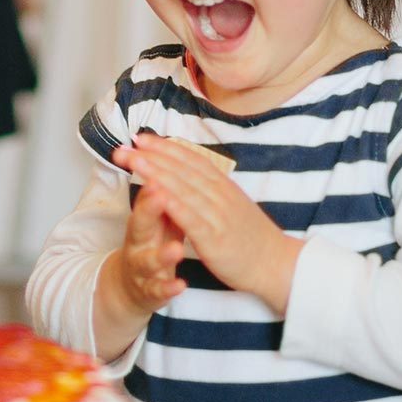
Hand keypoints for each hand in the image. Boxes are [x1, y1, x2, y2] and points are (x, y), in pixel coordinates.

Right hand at [115, 166, 186, 313]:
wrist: (131, 287)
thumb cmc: (151, 245)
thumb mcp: (154, 218)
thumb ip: (158, 194)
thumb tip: (162, 158)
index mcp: (142, 221)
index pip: (145, 198)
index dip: (150, 180)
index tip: (154, 163)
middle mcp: (137, 242)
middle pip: (139, 224)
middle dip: (147, 209)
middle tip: (158, 193)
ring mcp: (142, 267)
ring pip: (148, 260)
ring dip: (161, 253)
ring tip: (176, 248)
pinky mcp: (150, 290)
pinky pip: (158, 289)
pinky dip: (168, 288)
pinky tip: (180, 284)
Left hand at [116, 135, 301, 313]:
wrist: (278, 264)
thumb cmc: (249, 235)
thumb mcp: (231, 202)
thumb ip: (209, 186)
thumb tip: (187, 169)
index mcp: (222, 185)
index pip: (189, 159)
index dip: (164, 147)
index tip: (140, 137)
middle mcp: (219, 195)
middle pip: (180, 169)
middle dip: (150, 156)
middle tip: (123, 147)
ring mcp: (218, 215)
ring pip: (183, 188)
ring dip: (156, 173)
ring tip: (132, 161)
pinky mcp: (216, 238)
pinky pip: (192, 219)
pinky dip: (174, 205)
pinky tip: (155, 195)